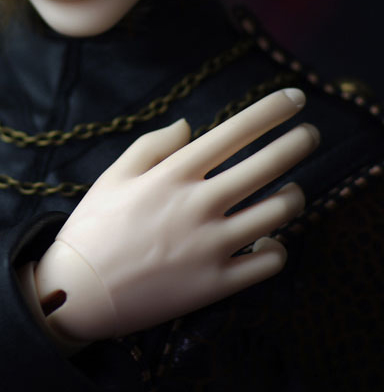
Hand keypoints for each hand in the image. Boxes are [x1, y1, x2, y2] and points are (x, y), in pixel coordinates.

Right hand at [34, 88, 315, 341]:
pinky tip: (270, 240)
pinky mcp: (216, 284)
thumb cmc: (94, 227)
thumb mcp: (114, 174)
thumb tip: (190, 125)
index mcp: (173, 174)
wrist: (79, 293)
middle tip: (312, 134)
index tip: (295, 98)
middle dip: (299, 142)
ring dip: (294, 196)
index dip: (272, 110)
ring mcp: (210, 246)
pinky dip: (278, 248)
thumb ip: (153, 145)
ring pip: (279, 213)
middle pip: (267, 165)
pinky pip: (269, 262)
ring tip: (292, 190)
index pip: (235, 131)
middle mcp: (198, 205)